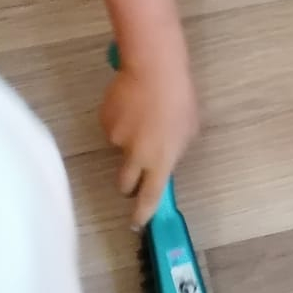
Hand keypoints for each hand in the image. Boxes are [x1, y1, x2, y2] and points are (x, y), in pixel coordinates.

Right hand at [101, 56, 198, 227]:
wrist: (154, 69)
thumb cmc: (179, 98)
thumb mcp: (188, 130)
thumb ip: (174, 150)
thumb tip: (166, 159)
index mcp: (161, 160)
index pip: (150, 197)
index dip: (142, 213)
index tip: (137, 223)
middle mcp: (136, 155)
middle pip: (124, 182)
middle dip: (128, 182)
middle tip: (135, 170)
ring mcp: (117, 139)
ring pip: (120, 149)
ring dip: (129, 140)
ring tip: (143, 115)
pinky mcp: (104, 122)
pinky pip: (112, 129)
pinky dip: (120, 121)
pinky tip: (131, 104)